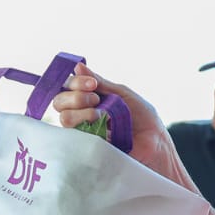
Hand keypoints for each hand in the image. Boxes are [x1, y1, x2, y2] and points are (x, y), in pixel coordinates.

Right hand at [52, 63, 174, 174]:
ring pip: (64, 118)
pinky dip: (85, 126)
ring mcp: (84, 132)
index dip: (74, 82)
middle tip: (96, 99)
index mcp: (90, 99)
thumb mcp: (121, 94)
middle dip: (75, 96)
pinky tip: (100, 127)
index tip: (92, 84)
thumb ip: (100, 83)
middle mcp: (83, 115)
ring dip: (80, 111)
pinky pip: (73, 137)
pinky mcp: (87, 148)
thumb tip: (77, 67)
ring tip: (99, 115)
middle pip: (59, 102)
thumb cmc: (142, 118)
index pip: (67, 87)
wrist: (155, 143)